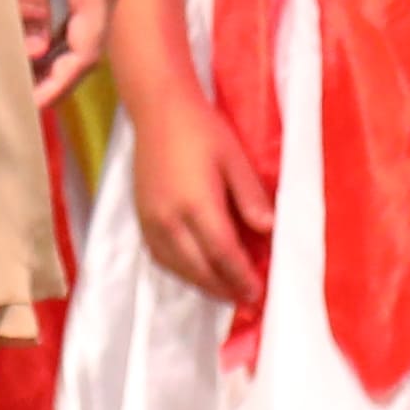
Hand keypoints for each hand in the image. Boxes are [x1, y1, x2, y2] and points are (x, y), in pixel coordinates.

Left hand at [0, 0, 118, 102]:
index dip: (58, 84)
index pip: (83, 52)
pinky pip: (74, 14)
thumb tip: (29, 49)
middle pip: (87, 48)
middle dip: (57, 78)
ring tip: (23, 80)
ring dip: (55, 58)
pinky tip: (30, 44)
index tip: (30, 103)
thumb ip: (28, 1)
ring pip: (81, 33)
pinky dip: (54, 35)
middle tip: (23, 100)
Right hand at [128, 99, 271, 304]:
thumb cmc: (203, 131)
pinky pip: (161, 257)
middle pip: (199, 268)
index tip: (258, 292)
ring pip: (177, 268)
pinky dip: (181, 271)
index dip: (241, 277)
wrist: (158, 111)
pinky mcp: (140, 218)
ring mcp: (151, 221)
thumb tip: (269, 232)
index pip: (223, 254)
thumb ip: (251, 198)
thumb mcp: (235, 159)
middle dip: (224, 288)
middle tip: (246, 298)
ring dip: (202, 284)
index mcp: (196, 204)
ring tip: (225, 290)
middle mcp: (169, 220)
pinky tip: (197, 271)